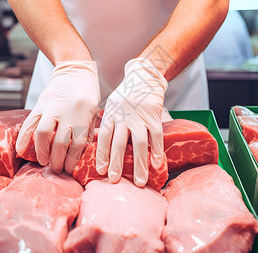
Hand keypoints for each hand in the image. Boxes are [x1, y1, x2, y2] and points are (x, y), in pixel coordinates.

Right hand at [16, 61, 99, 173]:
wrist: (75, 69)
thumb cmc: (88, 92)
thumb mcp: (93, 111)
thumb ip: (87, 130)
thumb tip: (81, 151)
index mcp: (83, 116)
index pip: (77, 145)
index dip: (72, 161)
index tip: (69, 170)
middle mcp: (67, 113)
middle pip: (60, 143)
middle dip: (57, 160)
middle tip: (56, 169)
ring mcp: (52, 108)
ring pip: (43, 135)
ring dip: (42, 152)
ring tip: (43, 161)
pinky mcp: (40, 104)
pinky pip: (29, 122)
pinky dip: (23, 137)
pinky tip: (21, 150)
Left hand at [96, 58, 167, 186]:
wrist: (144, 76)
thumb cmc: (125, 95)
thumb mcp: (111, 105)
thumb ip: (107, 123)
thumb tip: (100, 146)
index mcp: (111, 114)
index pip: (103, 136)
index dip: (101, 154)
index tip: (100, 170)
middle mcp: (123, 116)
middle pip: (119, 143)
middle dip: (116, 163)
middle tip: (114, 180)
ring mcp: (139, 117)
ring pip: (139, 143)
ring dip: (139, 164)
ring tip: (139, 181)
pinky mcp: (154, 116)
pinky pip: (156, 136)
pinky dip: (157, 150)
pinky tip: (157, 164)